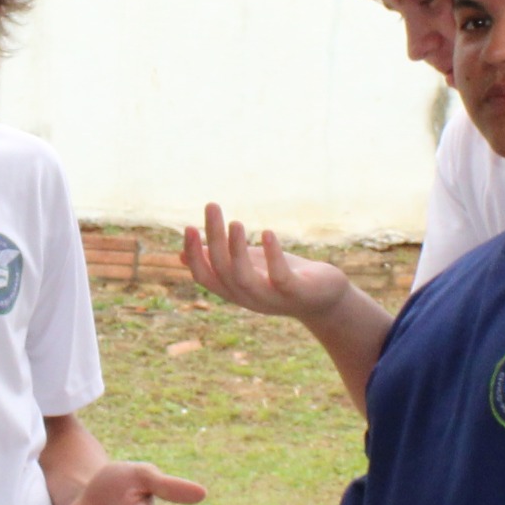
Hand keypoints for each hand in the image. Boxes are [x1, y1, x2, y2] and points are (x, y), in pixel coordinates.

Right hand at [181, 206, 355, 325]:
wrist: (325, 299)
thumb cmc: (282, 279)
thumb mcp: (248, 266)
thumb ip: (219, 261)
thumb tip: (179, 255)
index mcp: (234, 291)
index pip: (205, 276)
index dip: (193, 255)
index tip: (189, 226)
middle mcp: (249, 298)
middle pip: (222, 271)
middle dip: (214, 238)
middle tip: (212, 206)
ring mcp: (272, 298)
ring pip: (244, 278)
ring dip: (236, 249)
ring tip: (235, 222)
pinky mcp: (296, 293)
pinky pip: (280, 277)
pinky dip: (272, 256)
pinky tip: (268, 233)